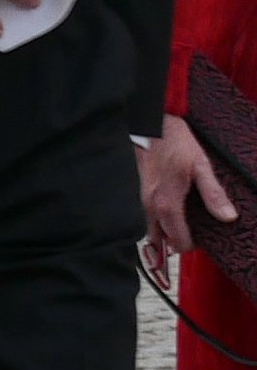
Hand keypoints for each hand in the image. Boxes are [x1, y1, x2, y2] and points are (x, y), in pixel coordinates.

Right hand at [137, 112, 236, 262]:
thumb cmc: (174, 141)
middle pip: (162, 241)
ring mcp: (143, 199)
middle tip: (195, 231)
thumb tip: (228, 217)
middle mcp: (151, 206)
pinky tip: (175, 207)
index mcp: (167, 204)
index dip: (193, 245)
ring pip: (153, 230)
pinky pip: (150, 216)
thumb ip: (213, 193)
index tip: (204, 236)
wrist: (151, 124)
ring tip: (186, 222)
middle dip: (178, 241)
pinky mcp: (142, 192)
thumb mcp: (200, 165)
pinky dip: (161, 220)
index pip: (179, 242)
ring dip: (167, 232)